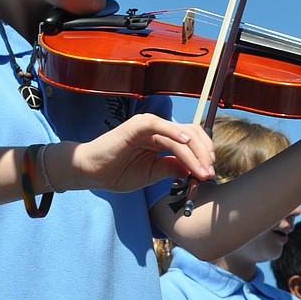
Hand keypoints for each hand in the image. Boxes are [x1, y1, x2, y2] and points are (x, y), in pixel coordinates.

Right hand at [63, 115, 215, 192]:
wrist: (91, 172)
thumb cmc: (117, 172)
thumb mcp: (152, 174)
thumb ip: (171, 168)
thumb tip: (193, 170)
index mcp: (162, 138)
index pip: (191, 140)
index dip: (204, 155)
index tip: (209, 173)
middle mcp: (157, 129)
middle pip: (191, 134)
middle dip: (204, 154)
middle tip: (209, 173)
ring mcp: (147, 125)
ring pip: (180, 133)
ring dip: (195, 152)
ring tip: (202, 169)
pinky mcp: (136, 126)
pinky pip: (160, 126)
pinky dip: (174, 132)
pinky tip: (185, 143)